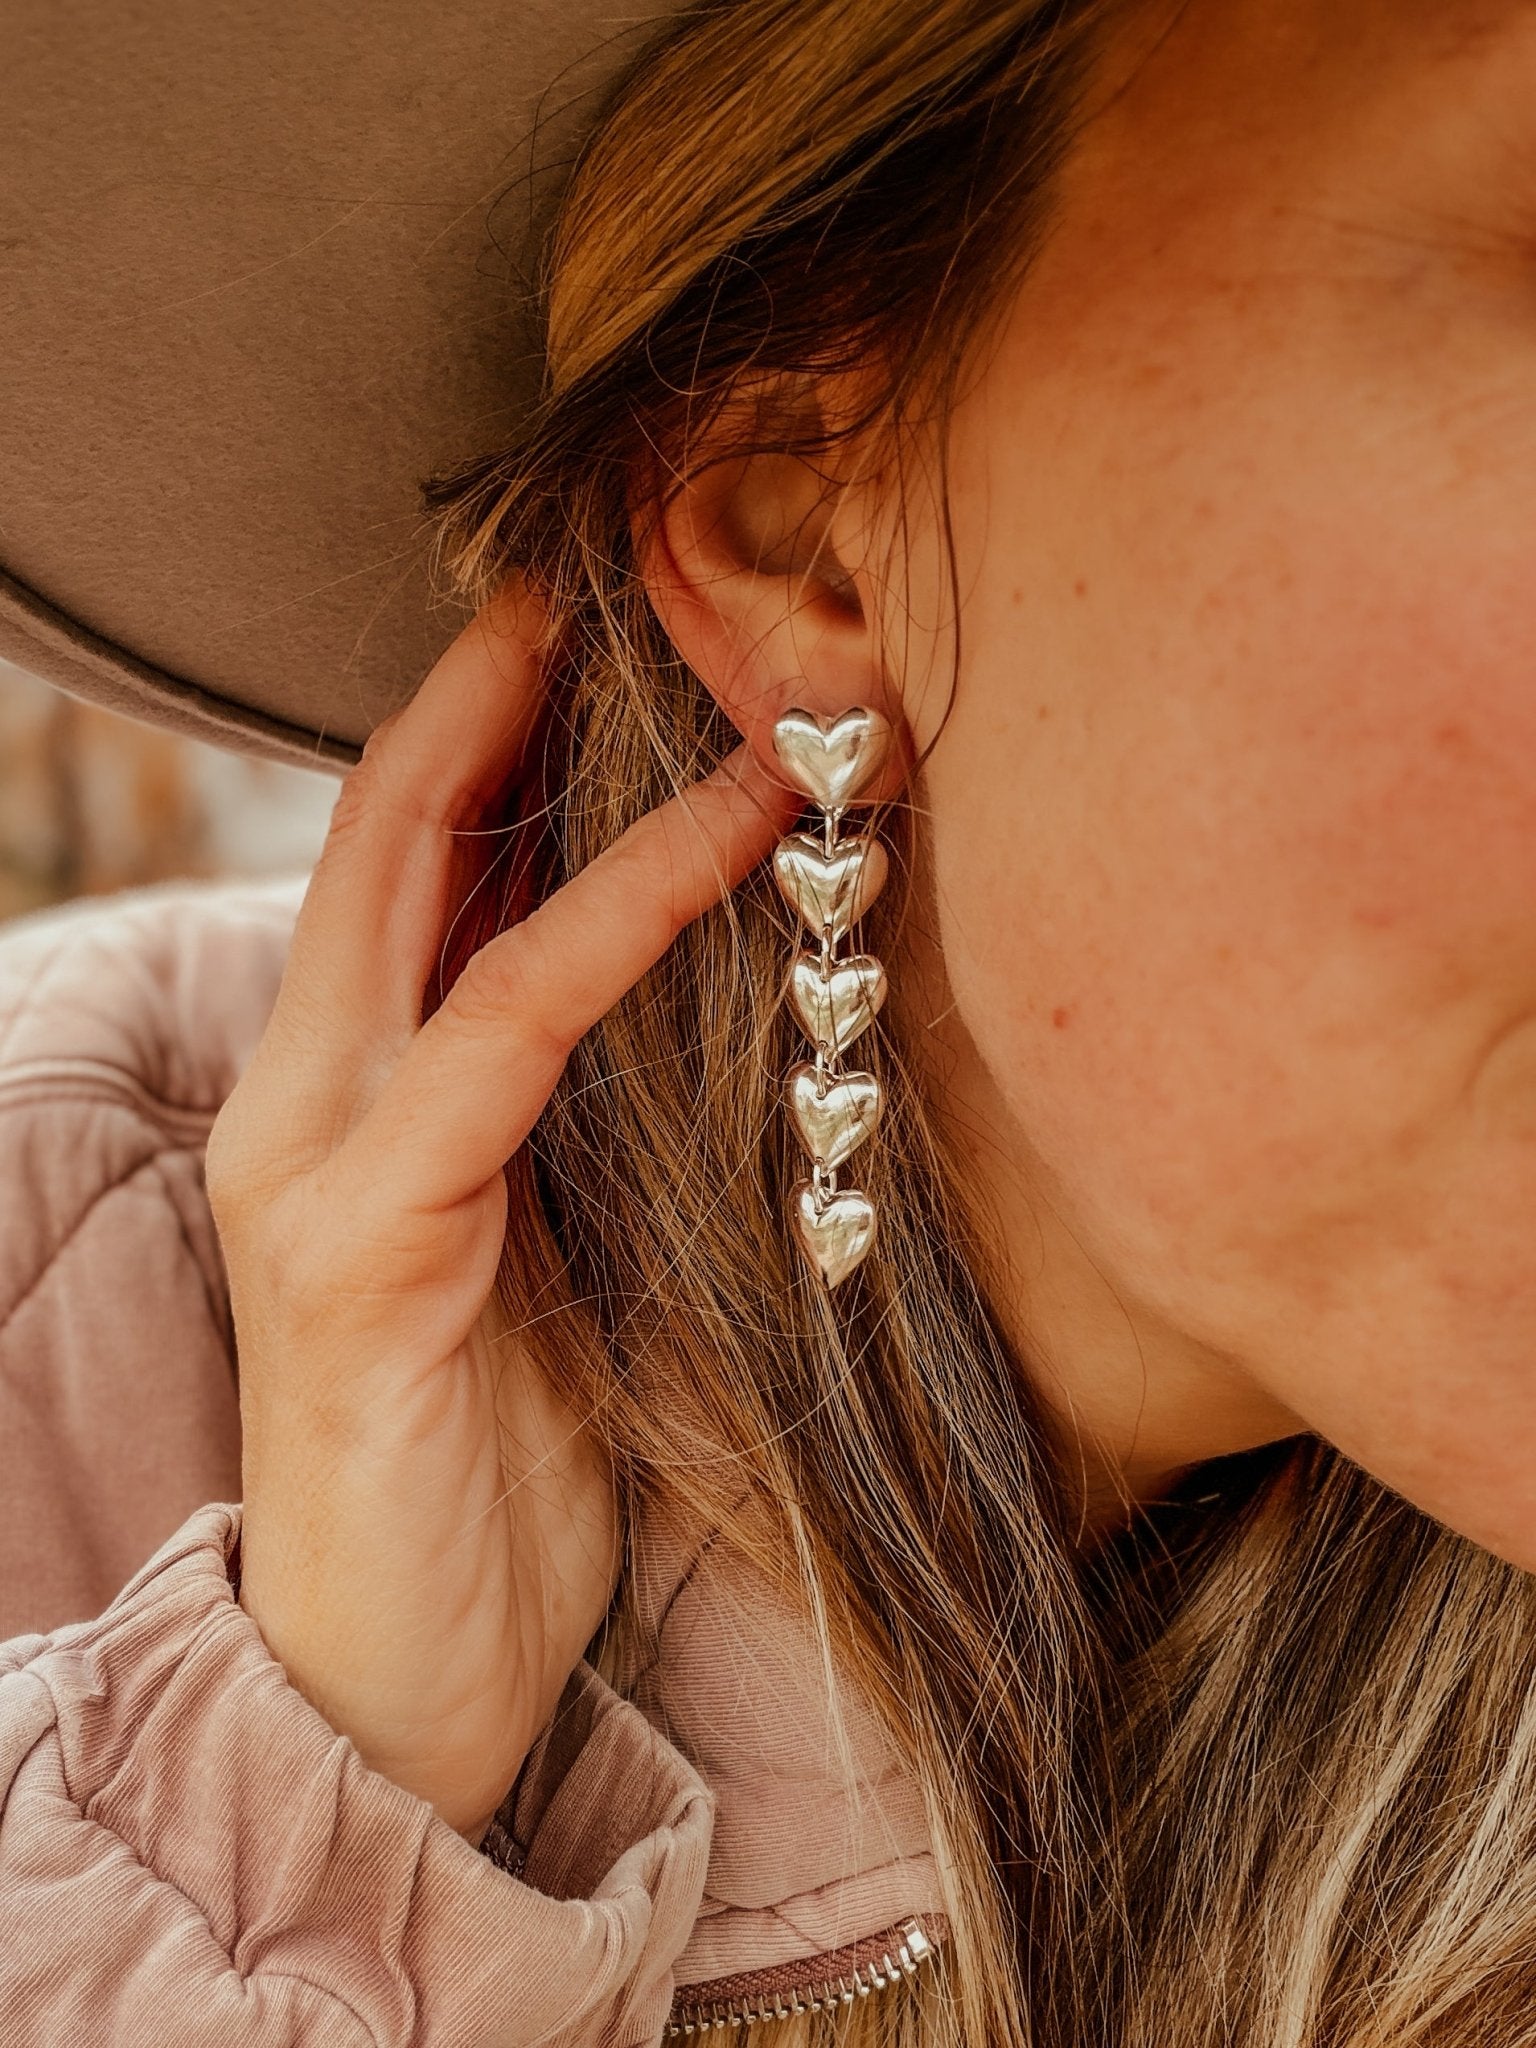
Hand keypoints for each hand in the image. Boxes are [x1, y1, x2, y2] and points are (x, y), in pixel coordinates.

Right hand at [204, 583, 796, 1840]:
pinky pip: (507, 1037)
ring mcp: (318, 1163)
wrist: (397, 1680)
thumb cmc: (493, 1469)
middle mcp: (306, 1097)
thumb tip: (685, 1002)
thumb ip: (562, 1124)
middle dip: (502, 686)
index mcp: (349, 1096)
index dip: (490, 723)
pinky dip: (617, 920)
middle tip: (636, 562)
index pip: (407, 861)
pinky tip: (728, 841)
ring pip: (437, 900)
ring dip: (583, 768)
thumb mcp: (540, 1255)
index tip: (609, 616)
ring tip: (720, 659)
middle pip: (394, 831)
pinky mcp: (366, 1249)